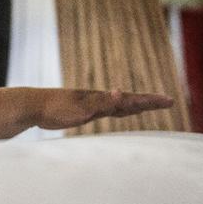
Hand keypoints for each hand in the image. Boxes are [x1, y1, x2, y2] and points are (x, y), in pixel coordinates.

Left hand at [34, 88, 173, 130]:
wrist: (33, 106)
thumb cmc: (56, 108)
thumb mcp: (81, 107)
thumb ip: (102, 102)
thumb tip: (121, 92)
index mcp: (102, 99)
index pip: (132, 100)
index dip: (150, 101)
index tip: (169, 100)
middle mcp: (100, 100)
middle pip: (130, 101)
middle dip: (149, 102)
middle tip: (168, 101)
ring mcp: (93, 105)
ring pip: (120, 105)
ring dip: (136, 105)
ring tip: (150, 105)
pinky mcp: (84, 111)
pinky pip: (108, 111)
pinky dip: (119, 111)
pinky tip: (120, 111)